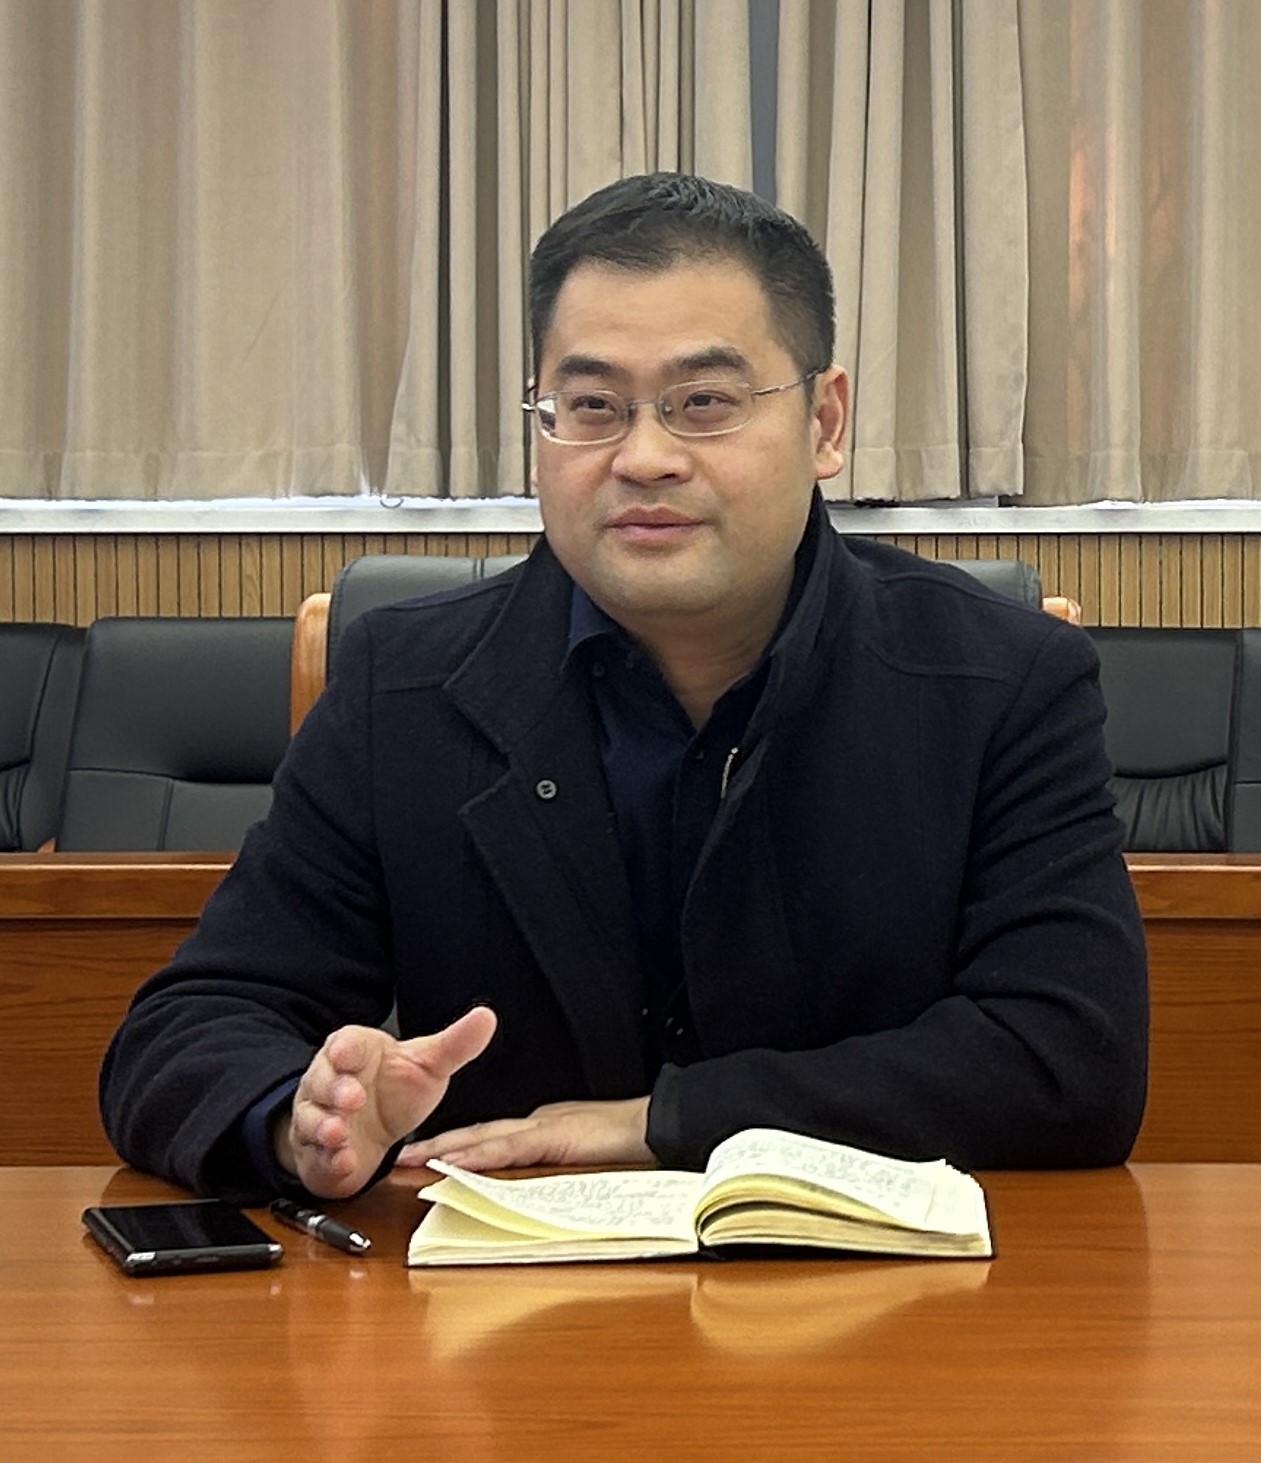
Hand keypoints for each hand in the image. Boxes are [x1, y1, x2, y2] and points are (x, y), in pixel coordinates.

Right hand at [275, 1006, 496, 1198]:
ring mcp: (319, 1119)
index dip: (345, 1048)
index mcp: (356, 1052)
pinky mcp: (319, 1154)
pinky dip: (329, 1160)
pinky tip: (344, 1161)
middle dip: (335, 1089)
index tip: (347, 1052)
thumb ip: (454, 1045)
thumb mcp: (428, 1065)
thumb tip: (486, 1017)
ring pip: (312, 1119)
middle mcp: (330, 1083)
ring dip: (324, 1126)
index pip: (346, 1043)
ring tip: (339, 1133)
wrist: (369, 1131)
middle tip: (353, 1098)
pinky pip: (317, 1156)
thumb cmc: (394, 1089)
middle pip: (324, 1080)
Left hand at [395, 1096, 651, 1171]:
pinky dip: (479, 1154)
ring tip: (414, 1159)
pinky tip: (457, 1162)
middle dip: (438, 1146)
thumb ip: (554, 1169)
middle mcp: (534, 1126)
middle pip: (476, 1136)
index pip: (489, 1139)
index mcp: (540, 1131)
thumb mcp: (580, 1161)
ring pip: (483, 1139)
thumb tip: (530, 1192)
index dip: (456, 1146)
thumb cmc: (625, 1146)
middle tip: (403, 1157)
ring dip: (446, 1150)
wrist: (655, 1127)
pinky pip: (509, 1148)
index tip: (426, 1156)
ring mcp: (541, 1129)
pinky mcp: (551, 1137)